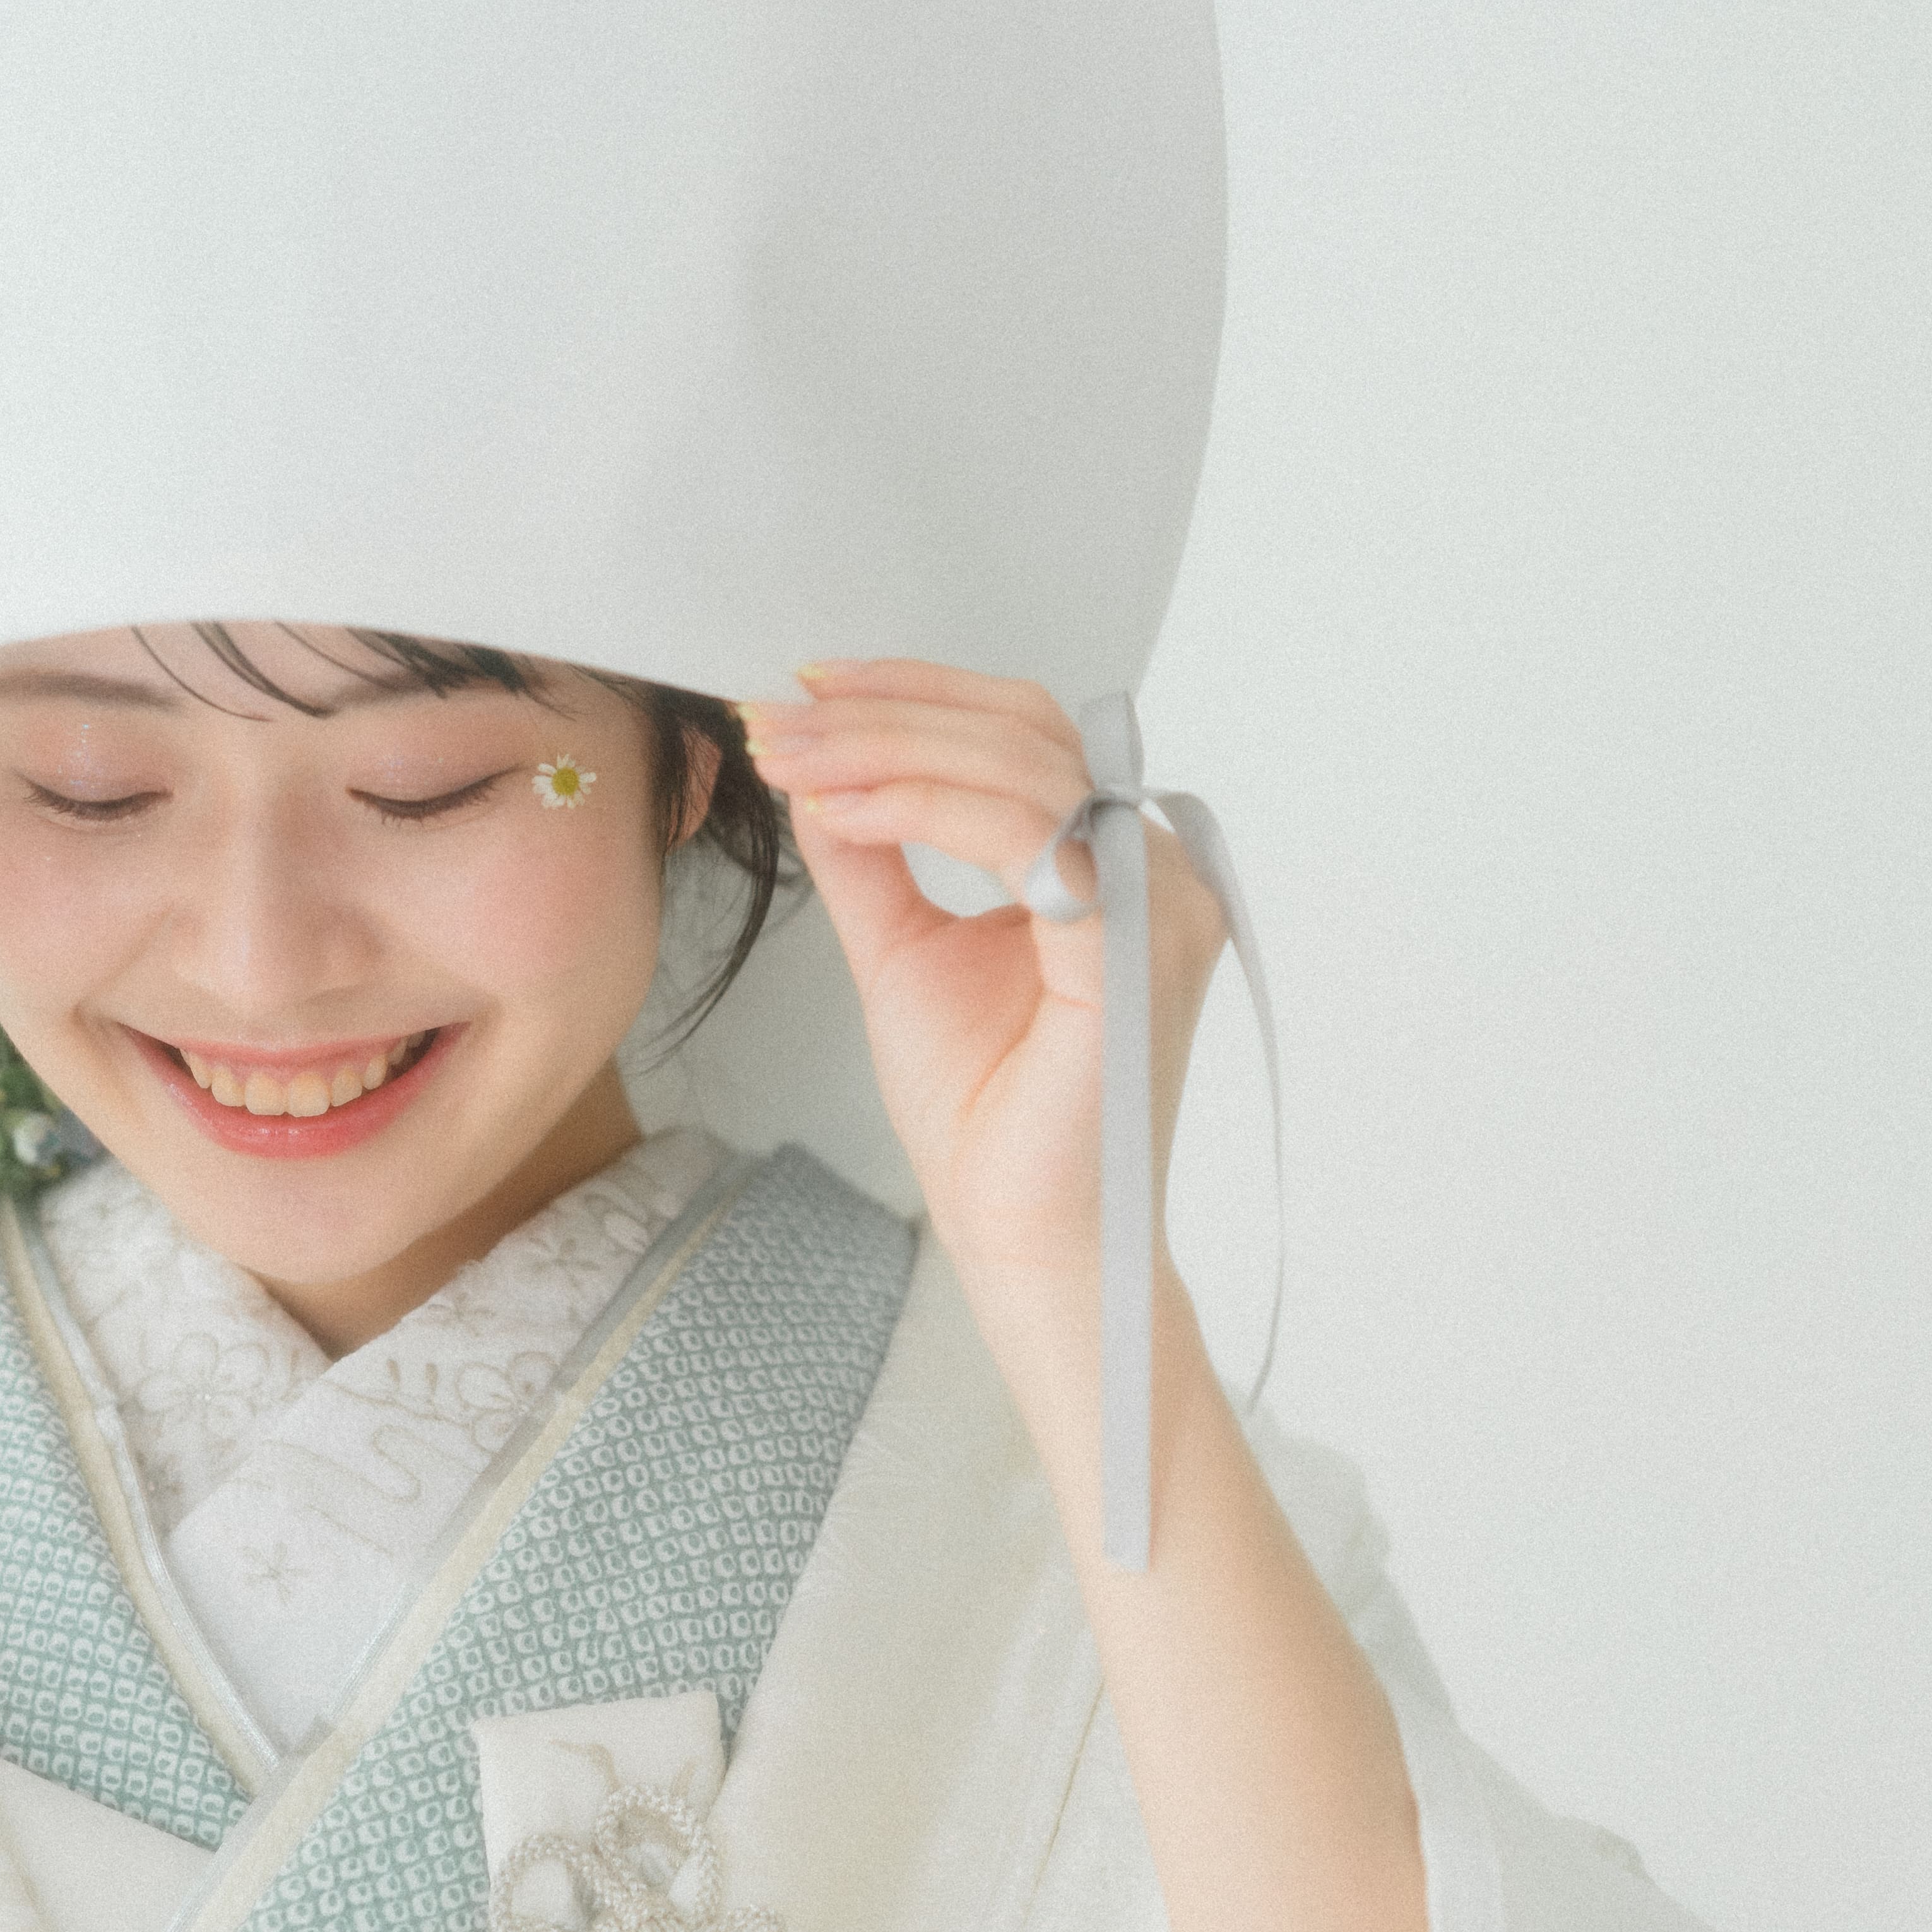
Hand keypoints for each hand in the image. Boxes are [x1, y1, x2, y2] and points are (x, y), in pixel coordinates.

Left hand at [741, 661, 1227, 1331]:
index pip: (1017, 734)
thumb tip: (816, 769)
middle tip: (773, 718)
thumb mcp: (903, 952)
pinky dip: (925, 807)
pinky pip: (1025, 837)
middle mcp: (1155, 867)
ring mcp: (1158, 903)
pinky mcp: (1133, 949)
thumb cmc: (986, 1114)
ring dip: (885, 749)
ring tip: (789, 758)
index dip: (910, 697)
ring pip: (1017, 767)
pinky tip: (844, 810)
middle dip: (880, 714)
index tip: (799, 694)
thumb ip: (871, 855)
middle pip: (1017, 731)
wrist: (1021, 1237)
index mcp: (1114, 861)